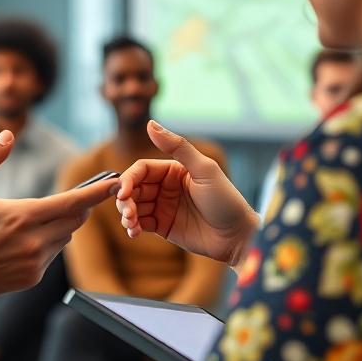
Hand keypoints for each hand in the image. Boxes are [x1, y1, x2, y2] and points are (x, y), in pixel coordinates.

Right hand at [0, 130, 118, 302]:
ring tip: (47, 215)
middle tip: (83, 195)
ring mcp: (33, 263)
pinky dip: (49, 243)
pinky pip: (51, 255)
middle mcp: (33, 242)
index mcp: (21, 216)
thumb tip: (7, 133)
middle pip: (75, 220)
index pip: (72, 202)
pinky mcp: (30, 278)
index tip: (117, 183)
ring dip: (63, 225)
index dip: (97, 192)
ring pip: (65, 238)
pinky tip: (30, 237)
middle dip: (81, 206)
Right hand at [115, 121, 257, 264]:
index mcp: (173, 170)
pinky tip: (134, 232)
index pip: (141, 169)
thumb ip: (177, 147)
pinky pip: (140, 223)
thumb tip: (150, 123)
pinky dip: (132, 227)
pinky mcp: (162, 226)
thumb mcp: (204, 170)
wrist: (237, 237)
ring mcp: (163, 207)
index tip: (124, 193)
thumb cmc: (226, 200)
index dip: (129, 179)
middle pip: (134, 188)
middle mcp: (165, 187)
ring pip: (134, 206)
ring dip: (126, 214)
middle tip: (127, 213)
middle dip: (125, 200)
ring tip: (130, 224)